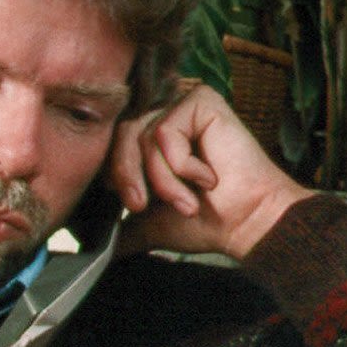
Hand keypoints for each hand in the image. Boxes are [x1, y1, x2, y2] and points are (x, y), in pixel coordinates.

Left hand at [107, 80, 310, 261]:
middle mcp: (168, 110)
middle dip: (130, 177)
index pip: (112, 140)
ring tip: (188, 200)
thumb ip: (126, 226)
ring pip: (141, 135)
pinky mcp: (201, 100)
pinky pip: (164, 131)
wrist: (246, 222)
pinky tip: (209, 176)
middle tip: (145, 206)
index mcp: (156, 132)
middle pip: (120, 134)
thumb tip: (100, 246)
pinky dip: (181, 164)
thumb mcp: (153, 222)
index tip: (136, 205)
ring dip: (163, 179)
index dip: (116, 174)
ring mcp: (185, 102)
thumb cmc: (208, 219)